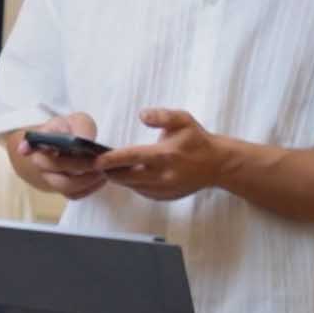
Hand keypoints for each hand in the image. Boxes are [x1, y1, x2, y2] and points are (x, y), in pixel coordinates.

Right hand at [8, 112, 107, 199]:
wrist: (74, 145)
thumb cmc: (74, 131)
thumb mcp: (78, 121)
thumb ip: (81, 128)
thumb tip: (83, 141)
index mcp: (41, 142)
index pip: (29, 145)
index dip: (26, 147)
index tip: (25, 149)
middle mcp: (41, 162)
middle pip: (55, 167)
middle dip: (80, 165)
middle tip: (101, 161)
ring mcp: (50, 178)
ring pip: (65, 186)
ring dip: (87, 180)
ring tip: (104, 171)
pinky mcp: (63, 189)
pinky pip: (74, 194)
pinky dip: (89, 189)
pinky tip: (101, 178)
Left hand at [95, 109, 237, 201]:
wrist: (218, 165)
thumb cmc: (197, 140)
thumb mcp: (183, 120)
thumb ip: (162, 116)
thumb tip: (142, 114)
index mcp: (164, 155)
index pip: (130, 158)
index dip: (110, 159)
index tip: (95, 159)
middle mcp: (161, 175)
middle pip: (124, 177)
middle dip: (109, 170)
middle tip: (99, 162)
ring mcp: (162, 189)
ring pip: (131, 185)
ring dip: (120, 177)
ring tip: (114, 166)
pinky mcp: (163, 197)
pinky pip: (140, 191)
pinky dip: (133, 183)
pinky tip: (133, 173)